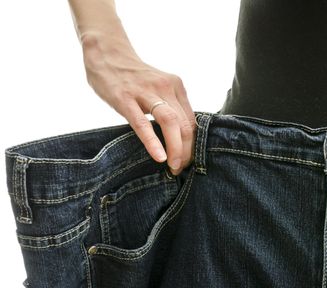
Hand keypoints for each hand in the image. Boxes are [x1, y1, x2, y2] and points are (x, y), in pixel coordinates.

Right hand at [82, 40, 195, 175]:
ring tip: (174, 166)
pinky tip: (159, 157)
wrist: (106, 53)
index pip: (191, 121)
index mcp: (176, 87)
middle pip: (185, 124)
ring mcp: (145, 92)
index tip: (188, 160)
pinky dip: (153, 142)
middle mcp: (166, 88)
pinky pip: (142, 123)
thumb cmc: (133, 78)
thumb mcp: (158, 89)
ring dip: (176, 148)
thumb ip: (170, 107)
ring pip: (170, 123)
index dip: (192, 144)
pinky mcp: (125, 98)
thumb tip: (181, 138)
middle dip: (187, 150)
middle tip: (182, 168)